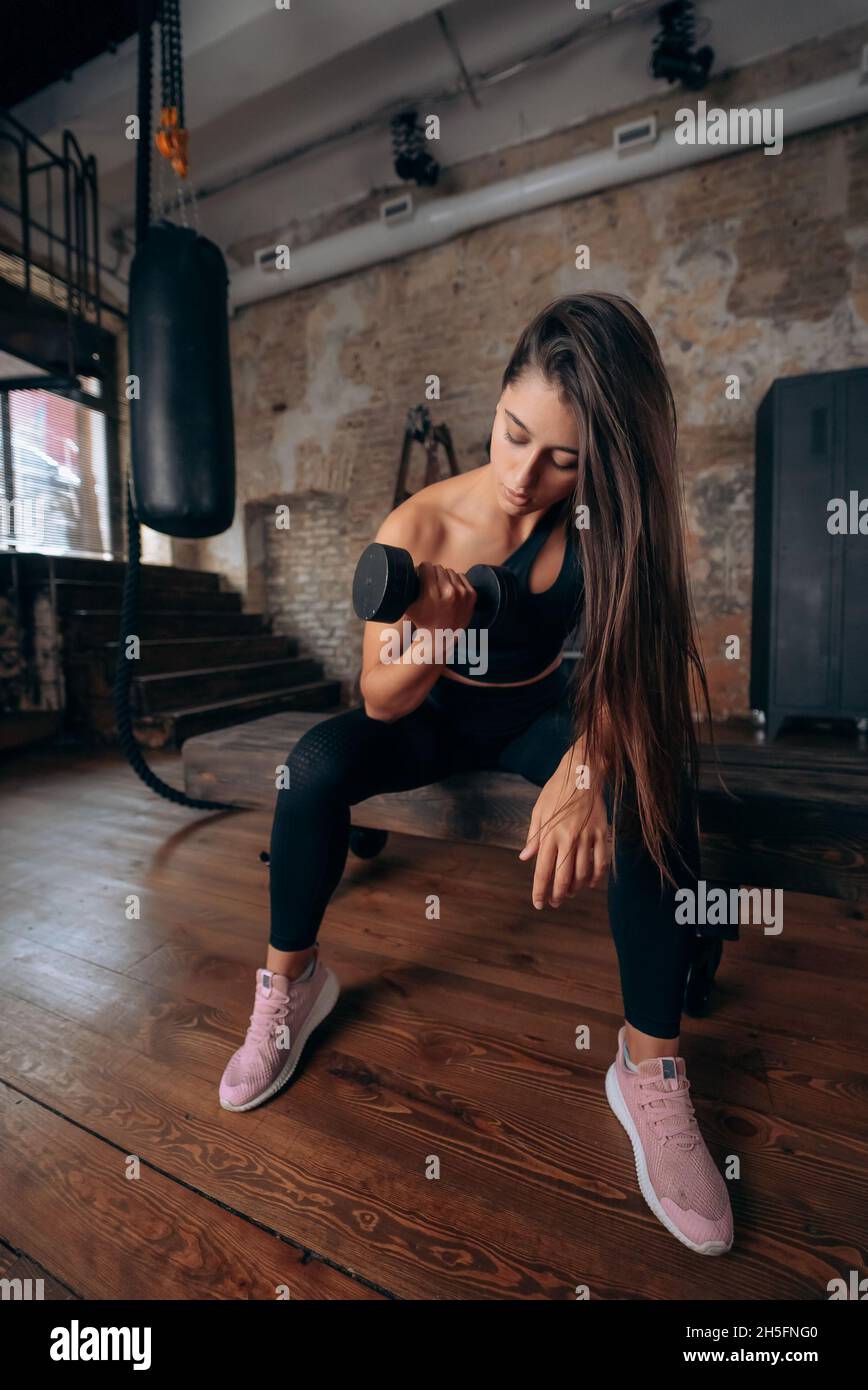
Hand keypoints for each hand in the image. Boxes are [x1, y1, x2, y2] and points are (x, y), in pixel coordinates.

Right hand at [405, 562, 476, 632]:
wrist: (442, 637)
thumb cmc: (422, 622)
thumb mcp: (409, 608)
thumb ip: (405, 591)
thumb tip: (405, 573)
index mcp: (432, 595)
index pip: (426, 567)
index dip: (422, 570)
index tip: (421, 575)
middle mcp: (449, 593)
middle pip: (438, 568)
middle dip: (432, 574)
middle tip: (430, 584)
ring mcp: (462, 593)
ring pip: (449, 571)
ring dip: (444, 577)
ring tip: (440, 589)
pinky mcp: (472, 595)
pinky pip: (461, 576)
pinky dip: (455, 581)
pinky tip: (450, 592)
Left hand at [518, 752, 610, 908]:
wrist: (583, 774)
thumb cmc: (556, 791)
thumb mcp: (538, 811)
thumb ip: (533, 836)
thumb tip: (525, 857)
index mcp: (549, 835)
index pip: (542, 871)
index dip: (540, 891)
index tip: (538, 904)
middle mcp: (568, 839)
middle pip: (563, 877)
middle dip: (557, 895)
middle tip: (553, 903)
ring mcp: (587, 837)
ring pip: (583, 873)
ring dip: (576, 888)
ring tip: (569, 893)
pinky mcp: (601, 834)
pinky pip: (601, 862)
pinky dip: (596, 877)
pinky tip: (591, 883)